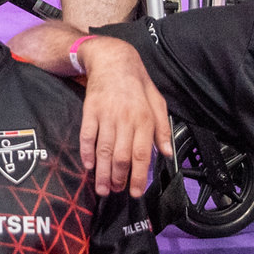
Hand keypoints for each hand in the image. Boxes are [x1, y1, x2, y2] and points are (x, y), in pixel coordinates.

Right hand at [78, 37, 171, 197]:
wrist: (112, 60)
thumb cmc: (137, 83)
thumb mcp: (157, 102)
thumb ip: (162, 128)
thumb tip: (168, 153)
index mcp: (144, 118)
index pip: (142, 154)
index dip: (138, 177)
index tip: (135, 193)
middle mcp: (125, 119)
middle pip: (121, 156)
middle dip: (118, 179)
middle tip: (116, 192)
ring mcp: (106, 115)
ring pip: (104, 150)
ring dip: (102, 172)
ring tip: (102, 188)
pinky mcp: (90, 111)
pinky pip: (87, 136)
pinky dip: (86, 153)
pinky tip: (88, 166)